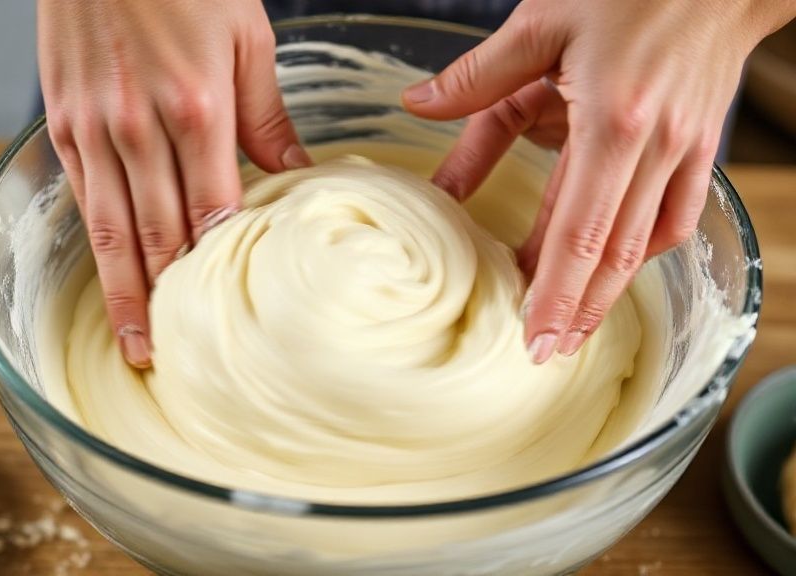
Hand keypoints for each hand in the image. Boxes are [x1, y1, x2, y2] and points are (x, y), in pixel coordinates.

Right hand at [38, 0, 309, 366]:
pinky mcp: (63, 122)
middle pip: (158, 237)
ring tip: (135, 343)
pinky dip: (96, 246)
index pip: (211, 214)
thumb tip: (300, 170)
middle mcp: (141, 129)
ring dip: (124, 293)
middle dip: (166, 304)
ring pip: (112, 231)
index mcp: (198, 111)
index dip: (215, 272)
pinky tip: (107, 278)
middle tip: (173, 359)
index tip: (222, 318)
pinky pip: (82, 198)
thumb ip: (267, 116)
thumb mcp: (248, 39)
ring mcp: (94, 129)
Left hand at [402, 0, 791, 362]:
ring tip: (570, 330)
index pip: (577, 232)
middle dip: (577, 312)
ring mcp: (684, 151)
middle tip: (545, 356)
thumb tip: (414, 105)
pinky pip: (674, 217)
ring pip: (643, 245)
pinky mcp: (700, 147)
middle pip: (612, 255)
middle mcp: (653, 148)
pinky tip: (615, 271)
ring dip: (607, 293)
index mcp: (610, 120)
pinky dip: (642, 251)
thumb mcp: (543, 20)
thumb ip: (478, 73)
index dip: (554, 293)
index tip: (533, 339)